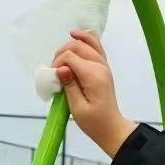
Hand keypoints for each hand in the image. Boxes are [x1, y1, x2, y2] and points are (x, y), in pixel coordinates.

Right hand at [52, 31, 136, 157]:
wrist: (111, 128)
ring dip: (72, 44)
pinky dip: (86, 39)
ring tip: (61, 52)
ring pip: (88, 42)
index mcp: (93, 76)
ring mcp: (104, 66)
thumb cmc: (94, 122)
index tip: (53, 79)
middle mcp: (100, 66)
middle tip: (55, 71)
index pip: (70, 57)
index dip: (57, 64)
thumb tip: (61, 68)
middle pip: (77, 46)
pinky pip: (96, 47)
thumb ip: (69, 86)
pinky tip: (75, 36)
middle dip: (62, 54)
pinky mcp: (103, 68)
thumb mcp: (78, 109)